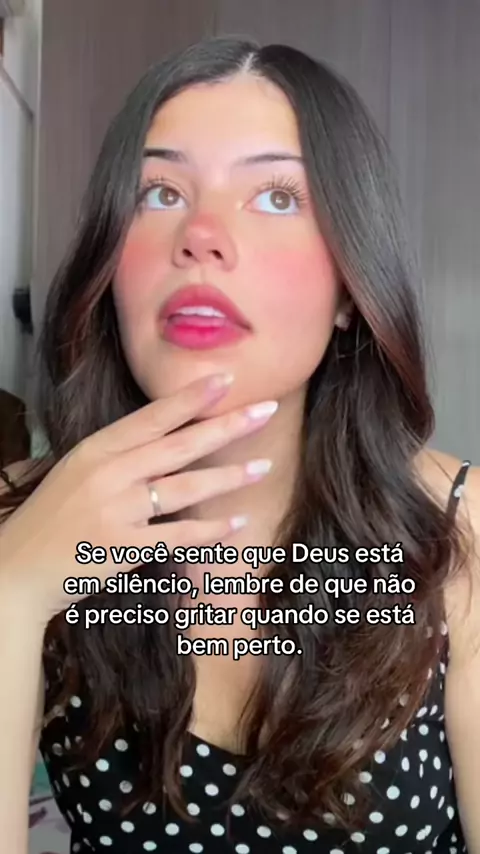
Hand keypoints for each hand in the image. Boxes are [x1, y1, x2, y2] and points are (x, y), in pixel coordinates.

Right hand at [0, 375, 276, 621]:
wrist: (17, 568)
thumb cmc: (51, 517)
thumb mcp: (77, 471)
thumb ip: (120, 456)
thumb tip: (170, 440)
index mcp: (97, 449)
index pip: (152, 417)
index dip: (191, 398)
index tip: (226, 379)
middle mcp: (109, 474)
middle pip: (179, 445)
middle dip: (227, 426)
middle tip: (265, 410)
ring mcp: (117, 510)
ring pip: (185, 488)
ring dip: (229, 478)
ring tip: (263, 467)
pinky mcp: (123, 548)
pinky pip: (177, 536)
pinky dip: (210, 531)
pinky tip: (236, 524)